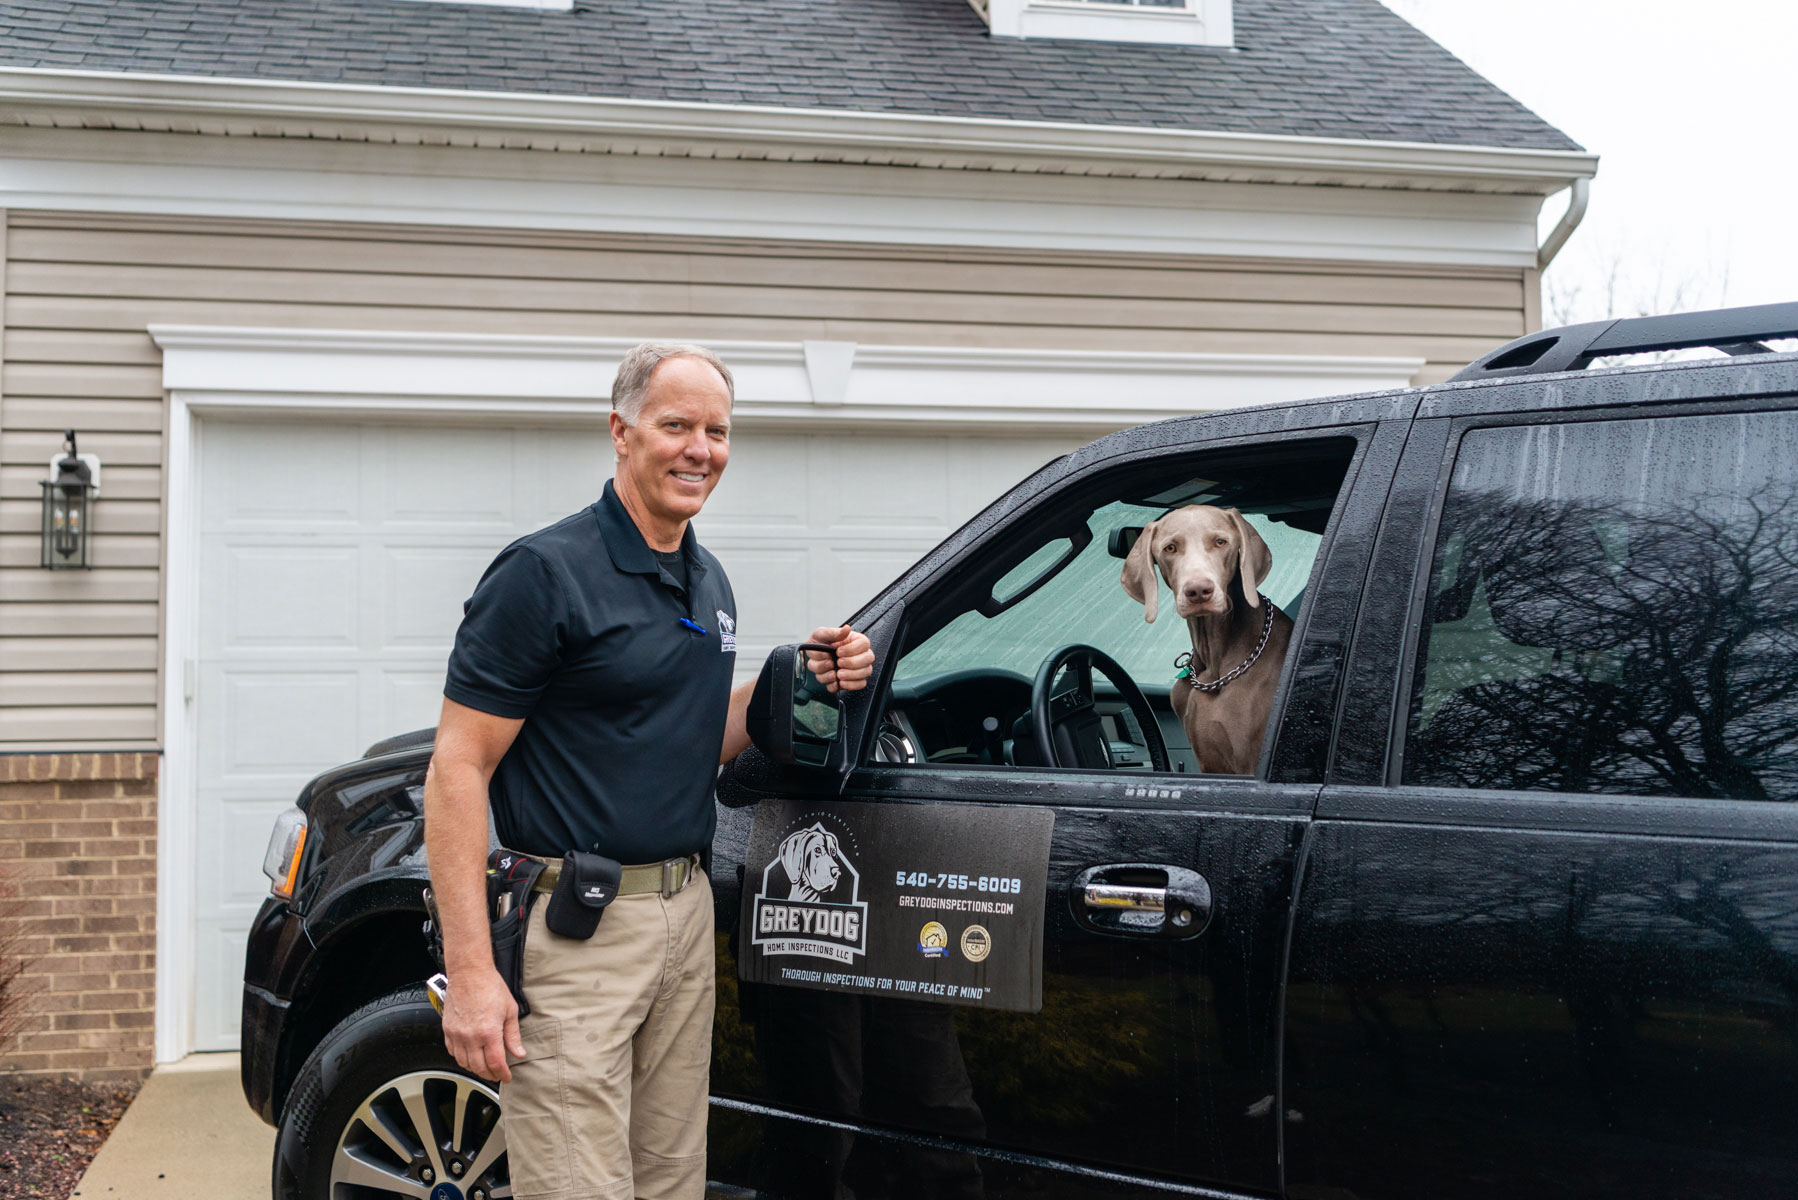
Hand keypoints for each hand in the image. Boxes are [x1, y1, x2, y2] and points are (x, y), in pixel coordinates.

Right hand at [442, 964, 523, 1082]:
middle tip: (497, 1075)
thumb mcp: (510, 1010)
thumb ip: (513, 1035)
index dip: (502, 1074)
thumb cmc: (490, 986)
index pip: (495, 1063)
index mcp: (489, 1032)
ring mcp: (457, 1034)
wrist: (469, 973)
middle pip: (478, 1067)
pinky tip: (469, 1056)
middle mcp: (470, 1036)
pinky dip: (461, 1058)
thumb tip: (518, 1052)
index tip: (506, 1078)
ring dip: (475, 1069)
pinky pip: (452, 1052)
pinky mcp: (447, 1030)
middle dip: (490, 1074)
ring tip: (485, 1067)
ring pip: (464, 1063)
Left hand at [805, 625, 875, 692]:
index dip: (851, 649)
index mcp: (855, 641)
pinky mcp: (853, 680)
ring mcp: (857, 668)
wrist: (812, 656)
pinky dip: (848, 686)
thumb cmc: (819, 643)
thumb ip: (833, 632)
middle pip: (867, 660)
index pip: (864, 644)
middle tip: (838, 663)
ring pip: (864, 673)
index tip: (839, 651)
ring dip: (849, 676)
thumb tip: (846, 629)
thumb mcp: (822, 634)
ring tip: (837, 674)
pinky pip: (858, 685)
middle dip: (851, 663)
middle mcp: (859, 654)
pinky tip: (838, 682)